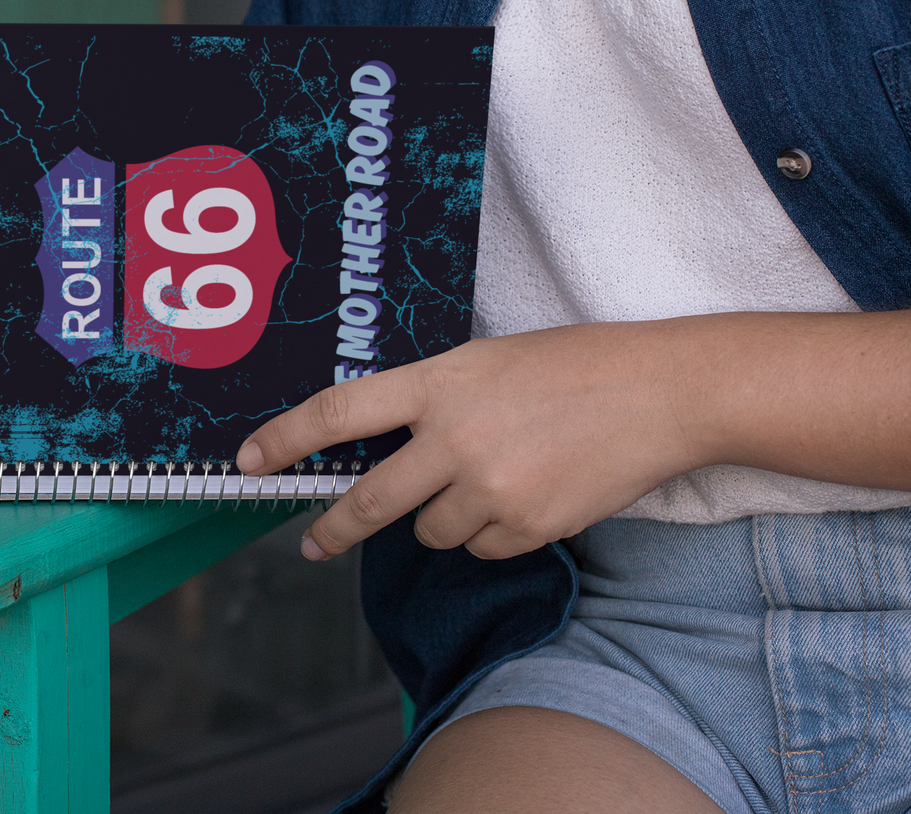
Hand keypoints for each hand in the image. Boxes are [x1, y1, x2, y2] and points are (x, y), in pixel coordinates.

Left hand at [237, 322, 699, 562]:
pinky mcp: (527, 528)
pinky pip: (479, 549)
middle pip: (368, 502)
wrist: (661, 392)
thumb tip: (382, 447)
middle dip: (334, 529)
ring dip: (441, 519)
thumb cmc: (574, 365)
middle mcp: (454, 439)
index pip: (337, 412)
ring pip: (429, 533)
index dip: (284, 440)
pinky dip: (489, 534)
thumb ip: (432, 400)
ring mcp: (490, 488)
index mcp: (439, 383)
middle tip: (314, 542)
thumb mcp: (486, 361)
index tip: (249, 461)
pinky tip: (526, 496)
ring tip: (491, 480)